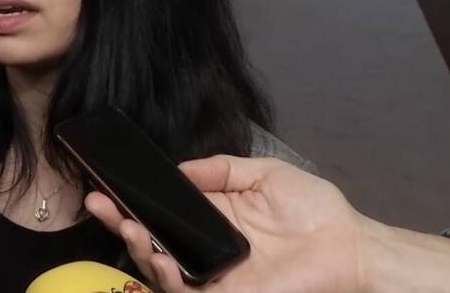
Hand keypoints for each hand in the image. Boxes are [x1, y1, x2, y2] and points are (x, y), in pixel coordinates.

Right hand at [85, 155, 366, 292]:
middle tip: (98, 203)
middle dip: (120, 221)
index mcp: (211, 215)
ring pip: (159, 267)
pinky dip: (167, 278)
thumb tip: (178, 169)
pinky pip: (184, 292)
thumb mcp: (264, 173)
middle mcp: (203, 245)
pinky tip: (162, 257)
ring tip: (129, 228)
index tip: (108, 183)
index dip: (133, 198)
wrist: (351, 248)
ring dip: (139, 248)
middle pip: (151, 237)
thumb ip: (220, 169)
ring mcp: (211, 274)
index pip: (162, 209)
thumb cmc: (314, 210)